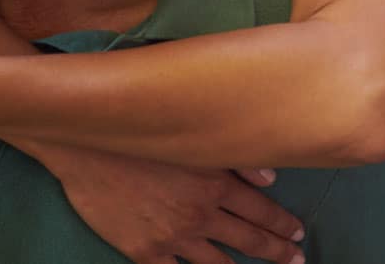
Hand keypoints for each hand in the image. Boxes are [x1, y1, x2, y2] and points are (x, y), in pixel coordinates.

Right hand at [38, 145, 305, 263]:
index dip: (283, 224)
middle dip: (277, 251)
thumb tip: (271, 178)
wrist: (86, 147)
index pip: (262, 211)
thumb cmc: (140, 134)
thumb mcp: (194, 139)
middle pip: (249, 239)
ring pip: (218, 262)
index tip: (298, 233)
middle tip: (296, 259)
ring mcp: (172, 237)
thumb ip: (237, 159)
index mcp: (216, 184)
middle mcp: (200, 214)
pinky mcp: (144, 250)